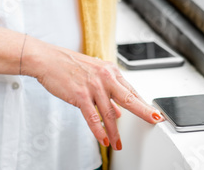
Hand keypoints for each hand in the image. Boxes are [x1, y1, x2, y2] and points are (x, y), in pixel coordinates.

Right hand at [22, 37, 163, 150]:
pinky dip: (99, 131)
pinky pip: (93, 117)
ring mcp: (93, 86)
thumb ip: (107, 93)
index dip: (143, 103)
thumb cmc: (69, 65)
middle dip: (143, 111)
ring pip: (109, 114)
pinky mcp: (80, 95)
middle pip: (128, 98)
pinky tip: (104, 139)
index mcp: (110, 71)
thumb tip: (118, 111)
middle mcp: (105, 77)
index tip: (153, 112)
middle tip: (154, 120)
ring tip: (118, 144)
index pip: (131, 90)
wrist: (48, 59)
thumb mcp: (93, 75)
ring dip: (115, 132)